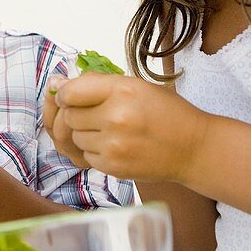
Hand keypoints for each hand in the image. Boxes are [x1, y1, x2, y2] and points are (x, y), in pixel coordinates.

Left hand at [46, 73, 208, 183]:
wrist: (193, 148)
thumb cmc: (165, 113)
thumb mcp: (135, 86)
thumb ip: (96, 84)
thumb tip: (57, 84)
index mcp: (122, 90)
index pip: (71, 92)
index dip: (66, 94)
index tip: (70, 96)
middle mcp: (116, 117)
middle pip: (70, 115)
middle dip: (78, 114)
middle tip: (99, 115)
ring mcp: (114, 145)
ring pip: (76, 137)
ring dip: (86, 133)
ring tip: (112, 130)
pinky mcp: (113, 166)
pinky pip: (86, 155)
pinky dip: (96, 151)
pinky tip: (117, 145)